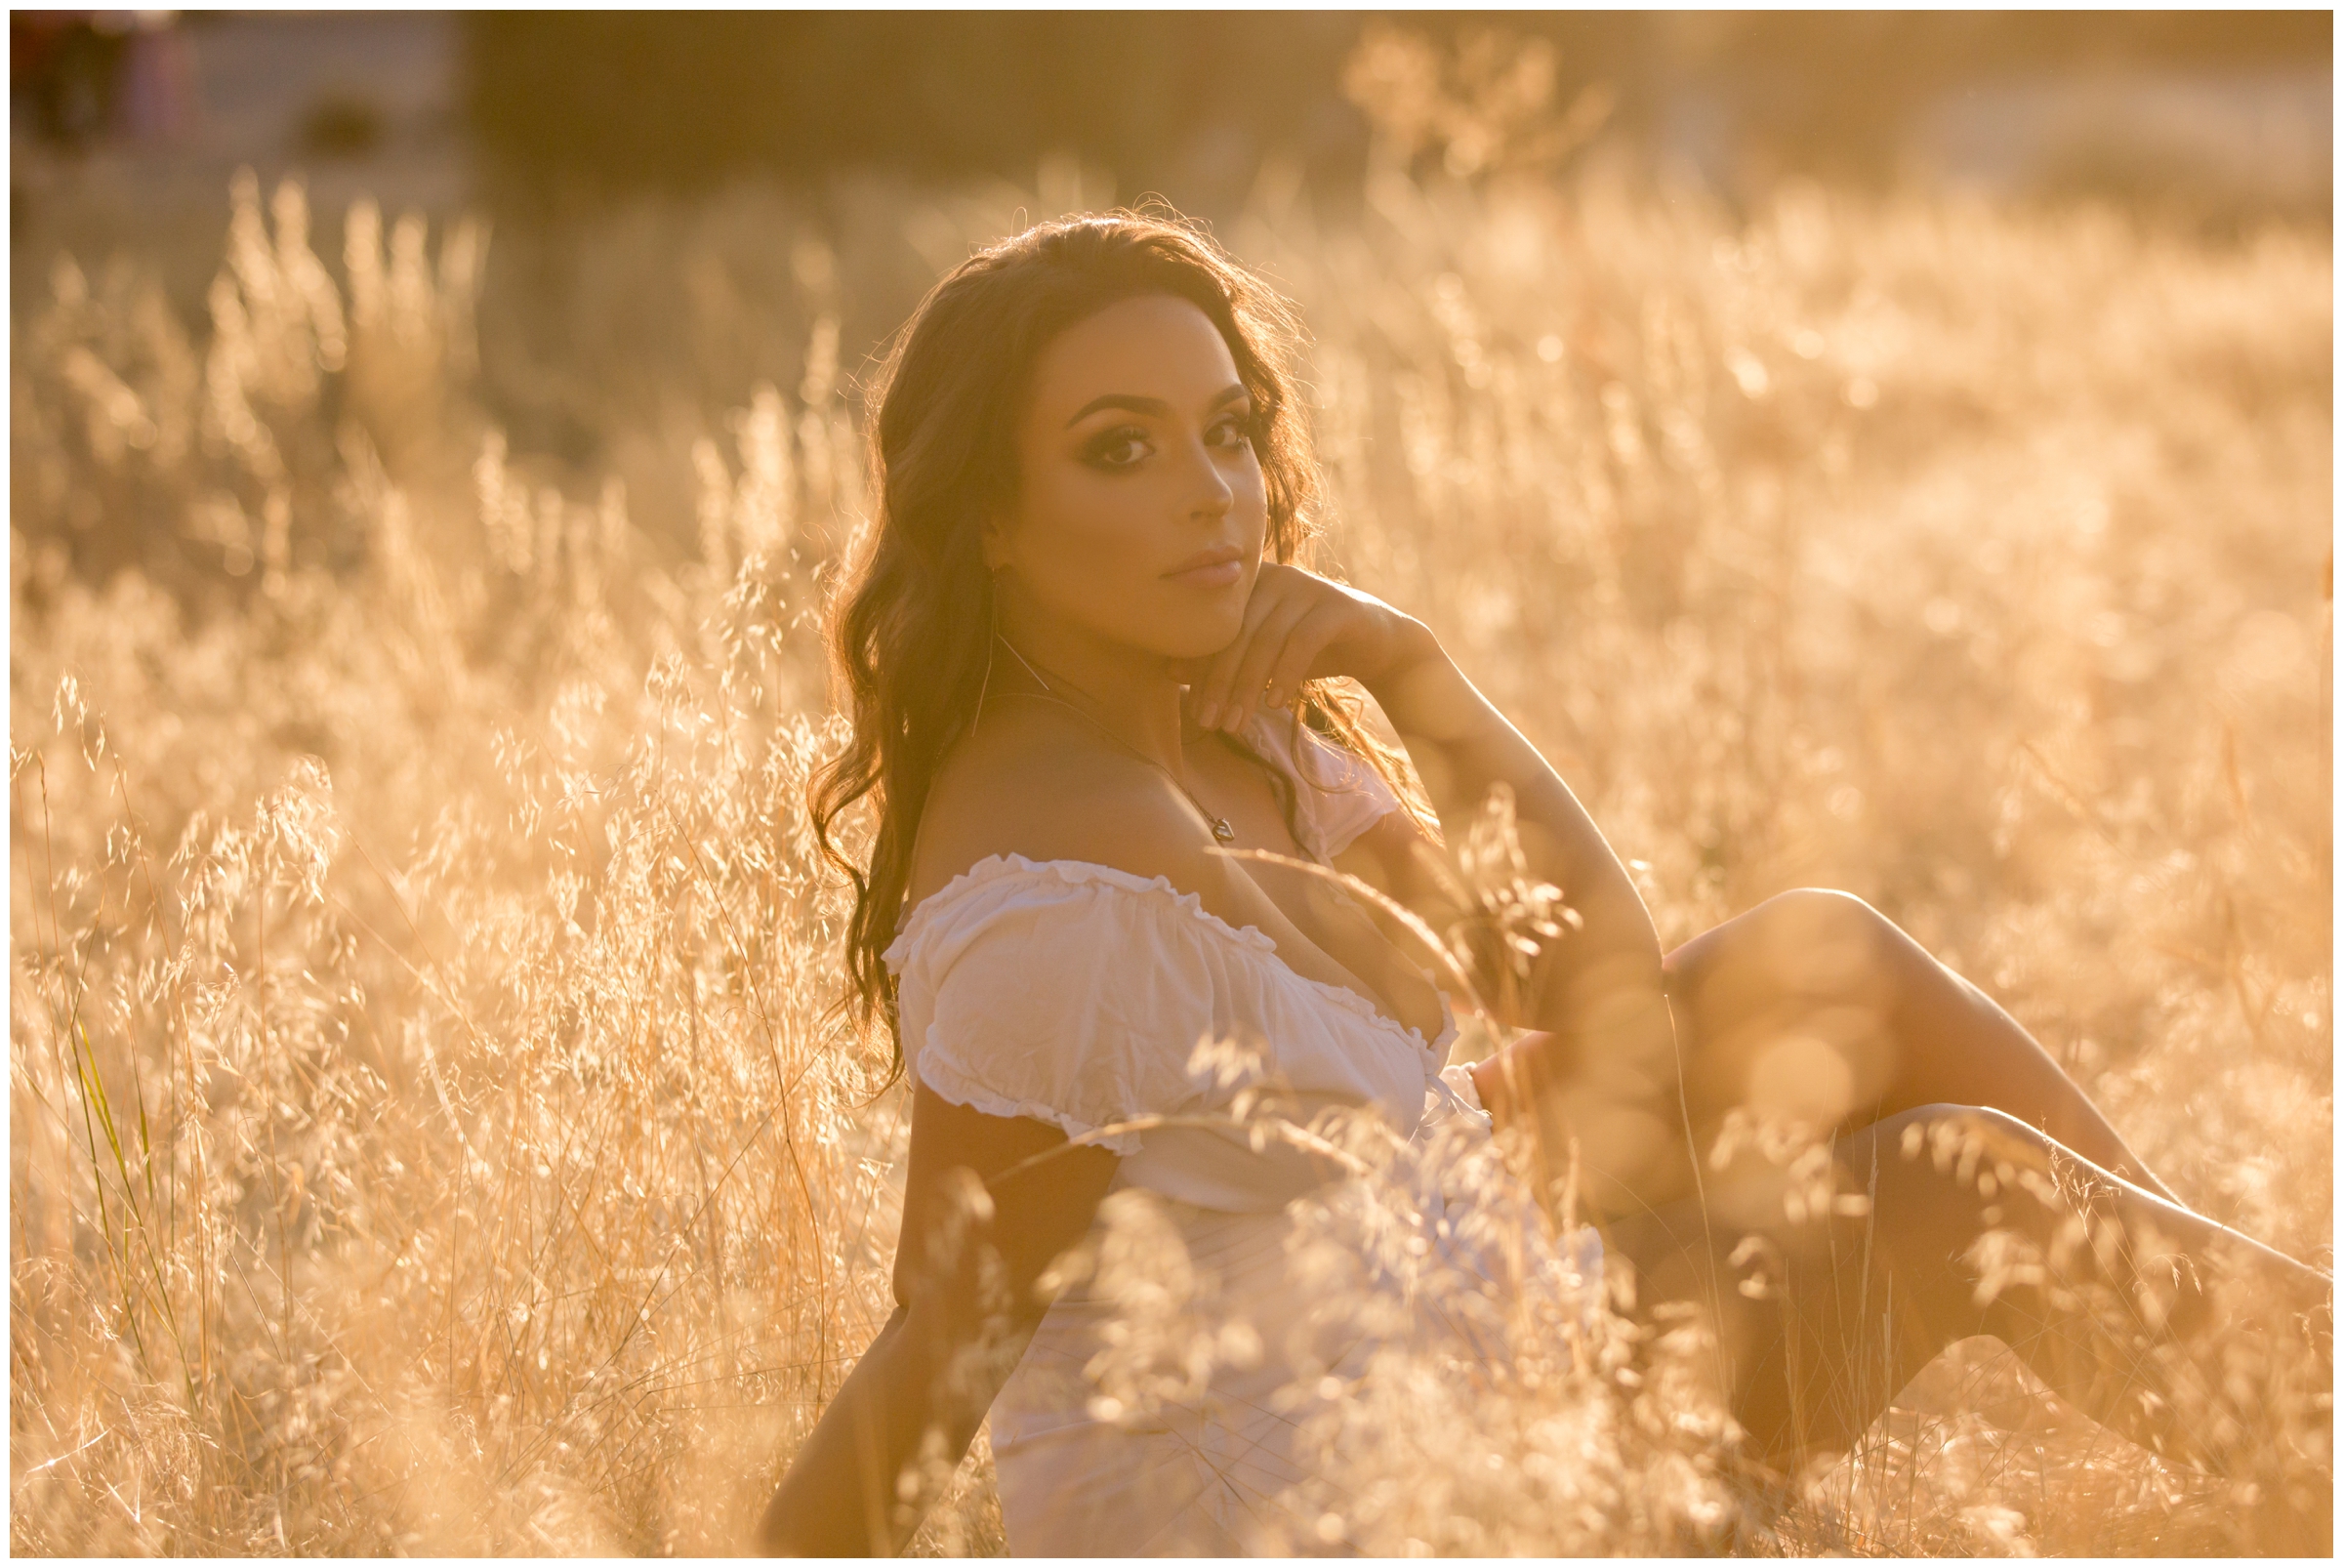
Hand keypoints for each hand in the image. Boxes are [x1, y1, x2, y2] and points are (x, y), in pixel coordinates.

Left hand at [1169, 562, 1435, 733]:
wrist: (1378, 644)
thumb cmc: (1310, 650)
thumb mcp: (1262, 657)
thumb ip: (1220, 657)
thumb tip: (1168, 670)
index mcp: (1250, 583)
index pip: (1215, 626)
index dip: (1200, 669)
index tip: (1193, 711)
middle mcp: (1276, 576)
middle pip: (1236, 633)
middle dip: (1219, 682)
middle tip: (1210, 722)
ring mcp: (1307, 588)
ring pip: (1265, 640)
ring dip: (1248, 686)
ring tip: (1237, 723)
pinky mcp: (1337, 607)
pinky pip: (1301, 642)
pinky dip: (1285, 674)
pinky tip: (1277, 704)